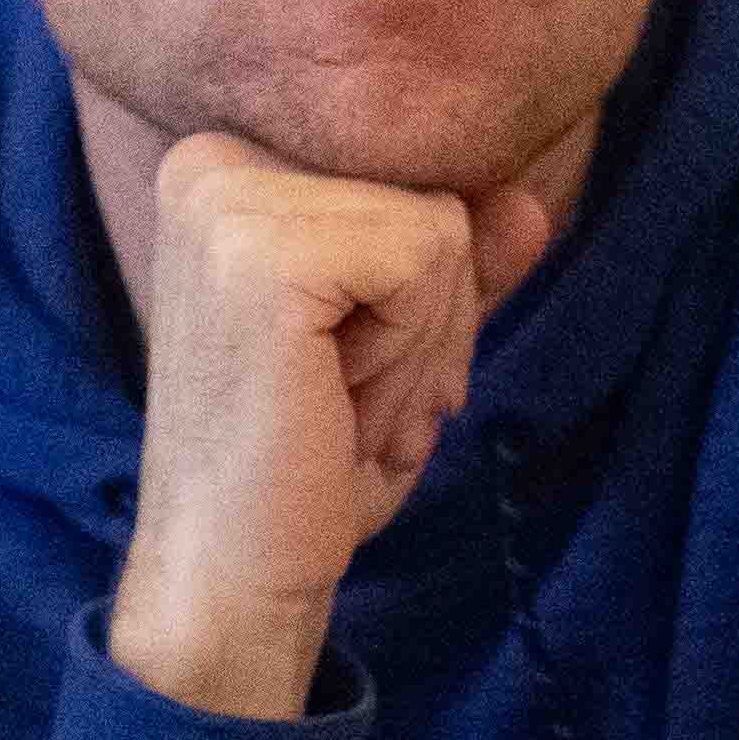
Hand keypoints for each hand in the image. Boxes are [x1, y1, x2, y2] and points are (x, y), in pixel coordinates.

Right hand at [106, 133, 558, 718]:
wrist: (233, 577)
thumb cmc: (310, 464)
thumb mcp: (400, 346)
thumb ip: (456, 266)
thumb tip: (526, 201)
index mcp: (227, 169)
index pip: (416, 188)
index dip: (421, 299)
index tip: (348, 374)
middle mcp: (212, 162)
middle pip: (436, 203)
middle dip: (428, 326)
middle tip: (343, 402)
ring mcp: (227, 200)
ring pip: (441, 234)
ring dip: (418, 350)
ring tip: (336, 407)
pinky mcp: (260, 252)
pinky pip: (425, 262)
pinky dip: (407, 356)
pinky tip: (335, 406)